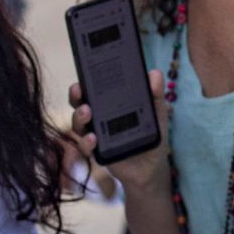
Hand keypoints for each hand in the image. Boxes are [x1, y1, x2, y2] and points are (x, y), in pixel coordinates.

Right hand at [68, 70, 169, 191]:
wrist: (152, 166)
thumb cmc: (152, 133)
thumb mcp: (157, 112)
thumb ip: (155, 94)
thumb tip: (155, 73)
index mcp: (110, 102)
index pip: (93, 87)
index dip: (86, 77)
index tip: (84, 68)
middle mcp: (98, 116)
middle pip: (79, 102)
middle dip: (76, 94)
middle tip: (79, 89)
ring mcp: (95, 134)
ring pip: (78, 123)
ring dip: (79, 116)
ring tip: (87, 112)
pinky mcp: (96, 152)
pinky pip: (86, 146)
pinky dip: (87, 142)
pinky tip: (94, 139)